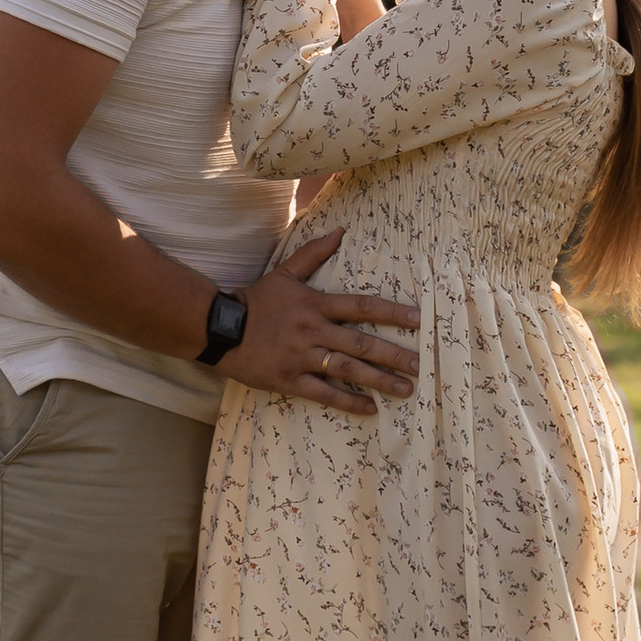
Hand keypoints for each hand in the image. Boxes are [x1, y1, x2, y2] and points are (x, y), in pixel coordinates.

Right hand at [216, 226, 417, 416]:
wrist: (219, 328)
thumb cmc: (256, 301)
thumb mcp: (284, 273)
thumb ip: (314, 253)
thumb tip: (340, 231)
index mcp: (316, 305)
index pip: (361, 306)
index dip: (391, 313)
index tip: (418, 320)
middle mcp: (313, 331)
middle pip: (361, 344)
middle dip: (394, 354)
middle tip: (420, 365)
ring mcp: (302, 358)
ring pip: (347, 371)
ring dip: (379, 381)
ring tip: (405, 390)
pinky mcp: (289, 380)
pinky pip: (324, 394)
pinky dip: (348, 402)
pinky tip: (371, 409)